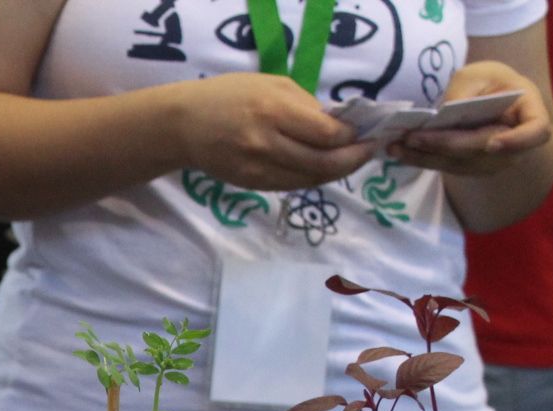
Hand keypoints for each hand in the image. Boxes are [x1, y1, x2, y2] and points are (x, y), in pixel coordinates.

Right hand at [169, 73, 373, 190]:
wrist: (184, 125)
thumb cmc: (229, 96)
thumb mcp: (271, 84)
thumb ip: (304, 104)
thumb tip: (335, 125)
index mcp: (273, 112)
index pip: (325, 134)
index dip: (349, 137)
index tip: (361, 131)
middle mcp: (266, 143)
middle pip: (322, 163)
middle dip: (351, 160)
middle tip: (368, 152)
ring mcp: (256, 168)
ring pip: (308, 180)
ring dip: (335, 173)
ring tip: (349, 162)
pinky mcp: (249, 183)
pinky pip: (290, 185)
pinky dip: (311, 179)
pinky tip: (321, 170)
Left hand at [387, 61, 552, 176]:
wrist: (489, 98)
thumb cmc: (490, 81)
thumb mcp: (480, 74)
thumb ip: (465, 91)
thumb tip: (441, 116)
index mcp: (529, 113)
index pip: (535, 132)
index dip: (516, 141)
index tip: (492, 144)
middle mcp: (514, 144)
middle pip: (481, 150)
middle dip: (444, 144)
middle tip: (412, 137)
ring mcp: (492, 161)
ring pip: (458, 163)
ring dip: (424, 156)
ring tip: (395, 145)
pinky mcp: (469, 168)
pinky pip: (445, 165)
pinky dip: (421, 158)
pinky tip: (398, 151)